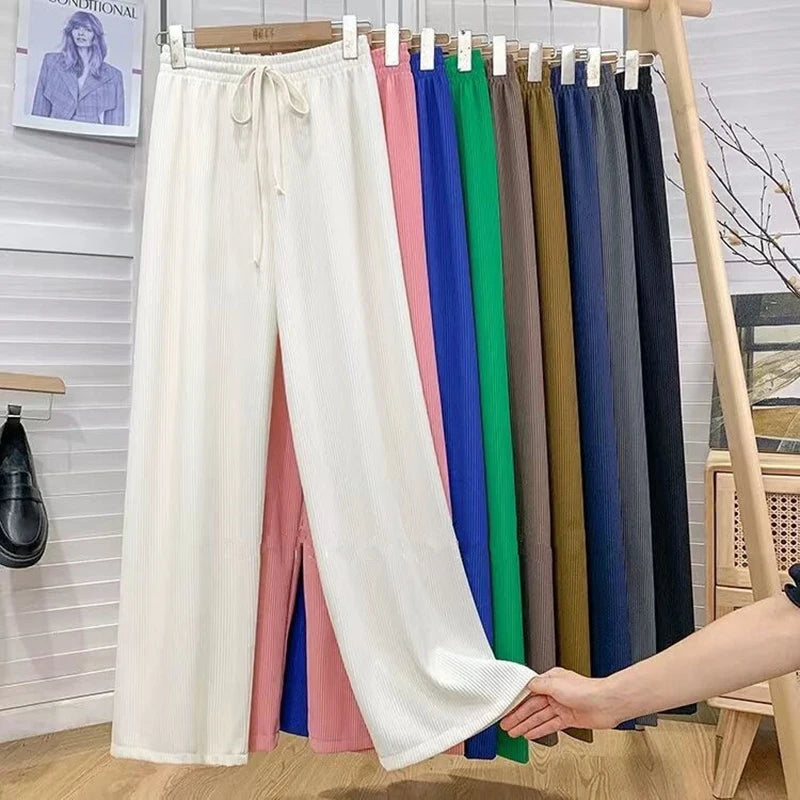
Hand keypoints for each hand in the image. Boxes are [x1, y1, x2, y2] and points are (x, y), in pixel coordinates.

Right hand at [500, 667, 621, 739]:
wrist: (606, 703)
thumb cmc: (585, 689)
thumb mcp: (556, 683)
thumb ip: (539, 685)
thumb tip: (527, 684)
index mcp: (550, 680)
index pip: (528, 692)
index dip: (516, 701)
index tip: (506, 707)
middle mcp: (555, 693)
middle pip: (532, 706)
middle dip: (517, 716)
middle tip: (505, 724)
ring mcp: (561, 706)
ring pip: (539, 717)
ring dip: (525, 725)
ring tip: (513, 732)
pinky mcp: (568, 719)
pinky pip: (550, 725)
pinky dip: (539, 730)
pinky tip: (529, 734)